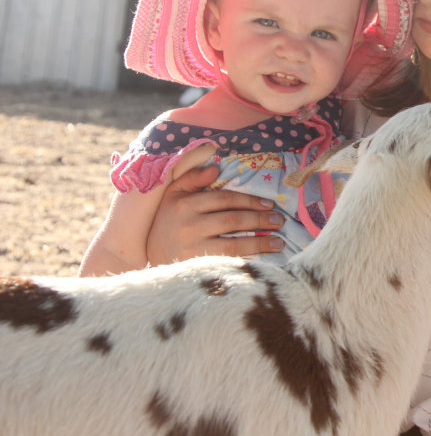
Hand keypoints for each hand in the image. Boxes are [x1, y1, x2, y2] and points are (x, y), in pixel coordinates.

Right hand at [146, 164, 283, 264]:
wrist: (146, 255)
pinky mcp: (194, 268)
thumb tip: (215, 167)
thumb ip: (192, 178)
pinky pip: (226, 263)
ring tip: (279, 241)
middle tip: (279, 221)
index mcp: (184, 204)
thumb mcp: (173, 195)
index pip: (224, 199)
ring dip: (259, 242)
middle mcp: (187, 226)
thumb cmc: (166, 221)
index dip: (249, 201)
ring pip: (232, 244)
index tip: (269, 204)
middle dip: (259, 220)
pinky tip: (262, 259)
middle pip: (231, 220)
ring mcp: (190, 249)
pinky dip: (246, 260)